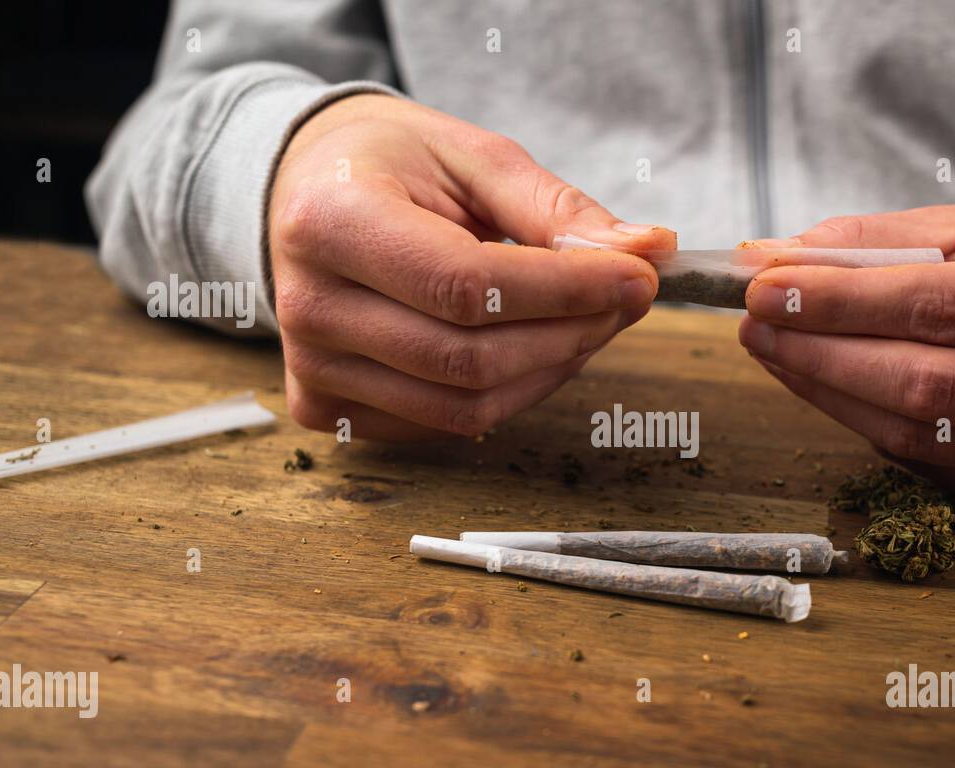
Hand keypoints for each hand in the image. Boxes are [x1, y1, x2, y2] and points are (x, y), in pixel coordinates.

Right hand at [268, 94, 674, 439]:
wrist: (304, 194)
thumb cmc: (392, 166)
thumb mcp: (474, 158)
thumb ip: (557, 210)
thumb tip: (650, 251)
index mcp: (331, 221)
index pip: (465, 286)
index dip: (564, 292)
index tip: (639, 277)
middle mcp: (308, 306)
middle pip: (470, 359)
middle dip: (572, 333)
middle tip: (628, 298)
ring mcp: (312, 368)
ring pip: (466, 407)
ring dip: (551, 369)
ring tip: (589, 320)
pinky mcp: (326, 407)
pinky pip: (444, 424)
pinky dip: (511, 392)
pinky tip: (532, 345)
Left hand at [738, 197, 954, 504]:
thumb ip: (869, 244)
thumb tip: (764, 261)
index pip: (941, 309)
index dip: (842, 304)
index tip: (765, 288)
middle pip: (925, 385)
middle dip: (821, 353)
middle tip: (756, 323)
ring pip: (916, 433)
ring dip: (827, 392)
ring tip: (776, 348)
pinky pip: (923, 462)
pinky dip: (861, 421)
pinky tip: (824, 382)